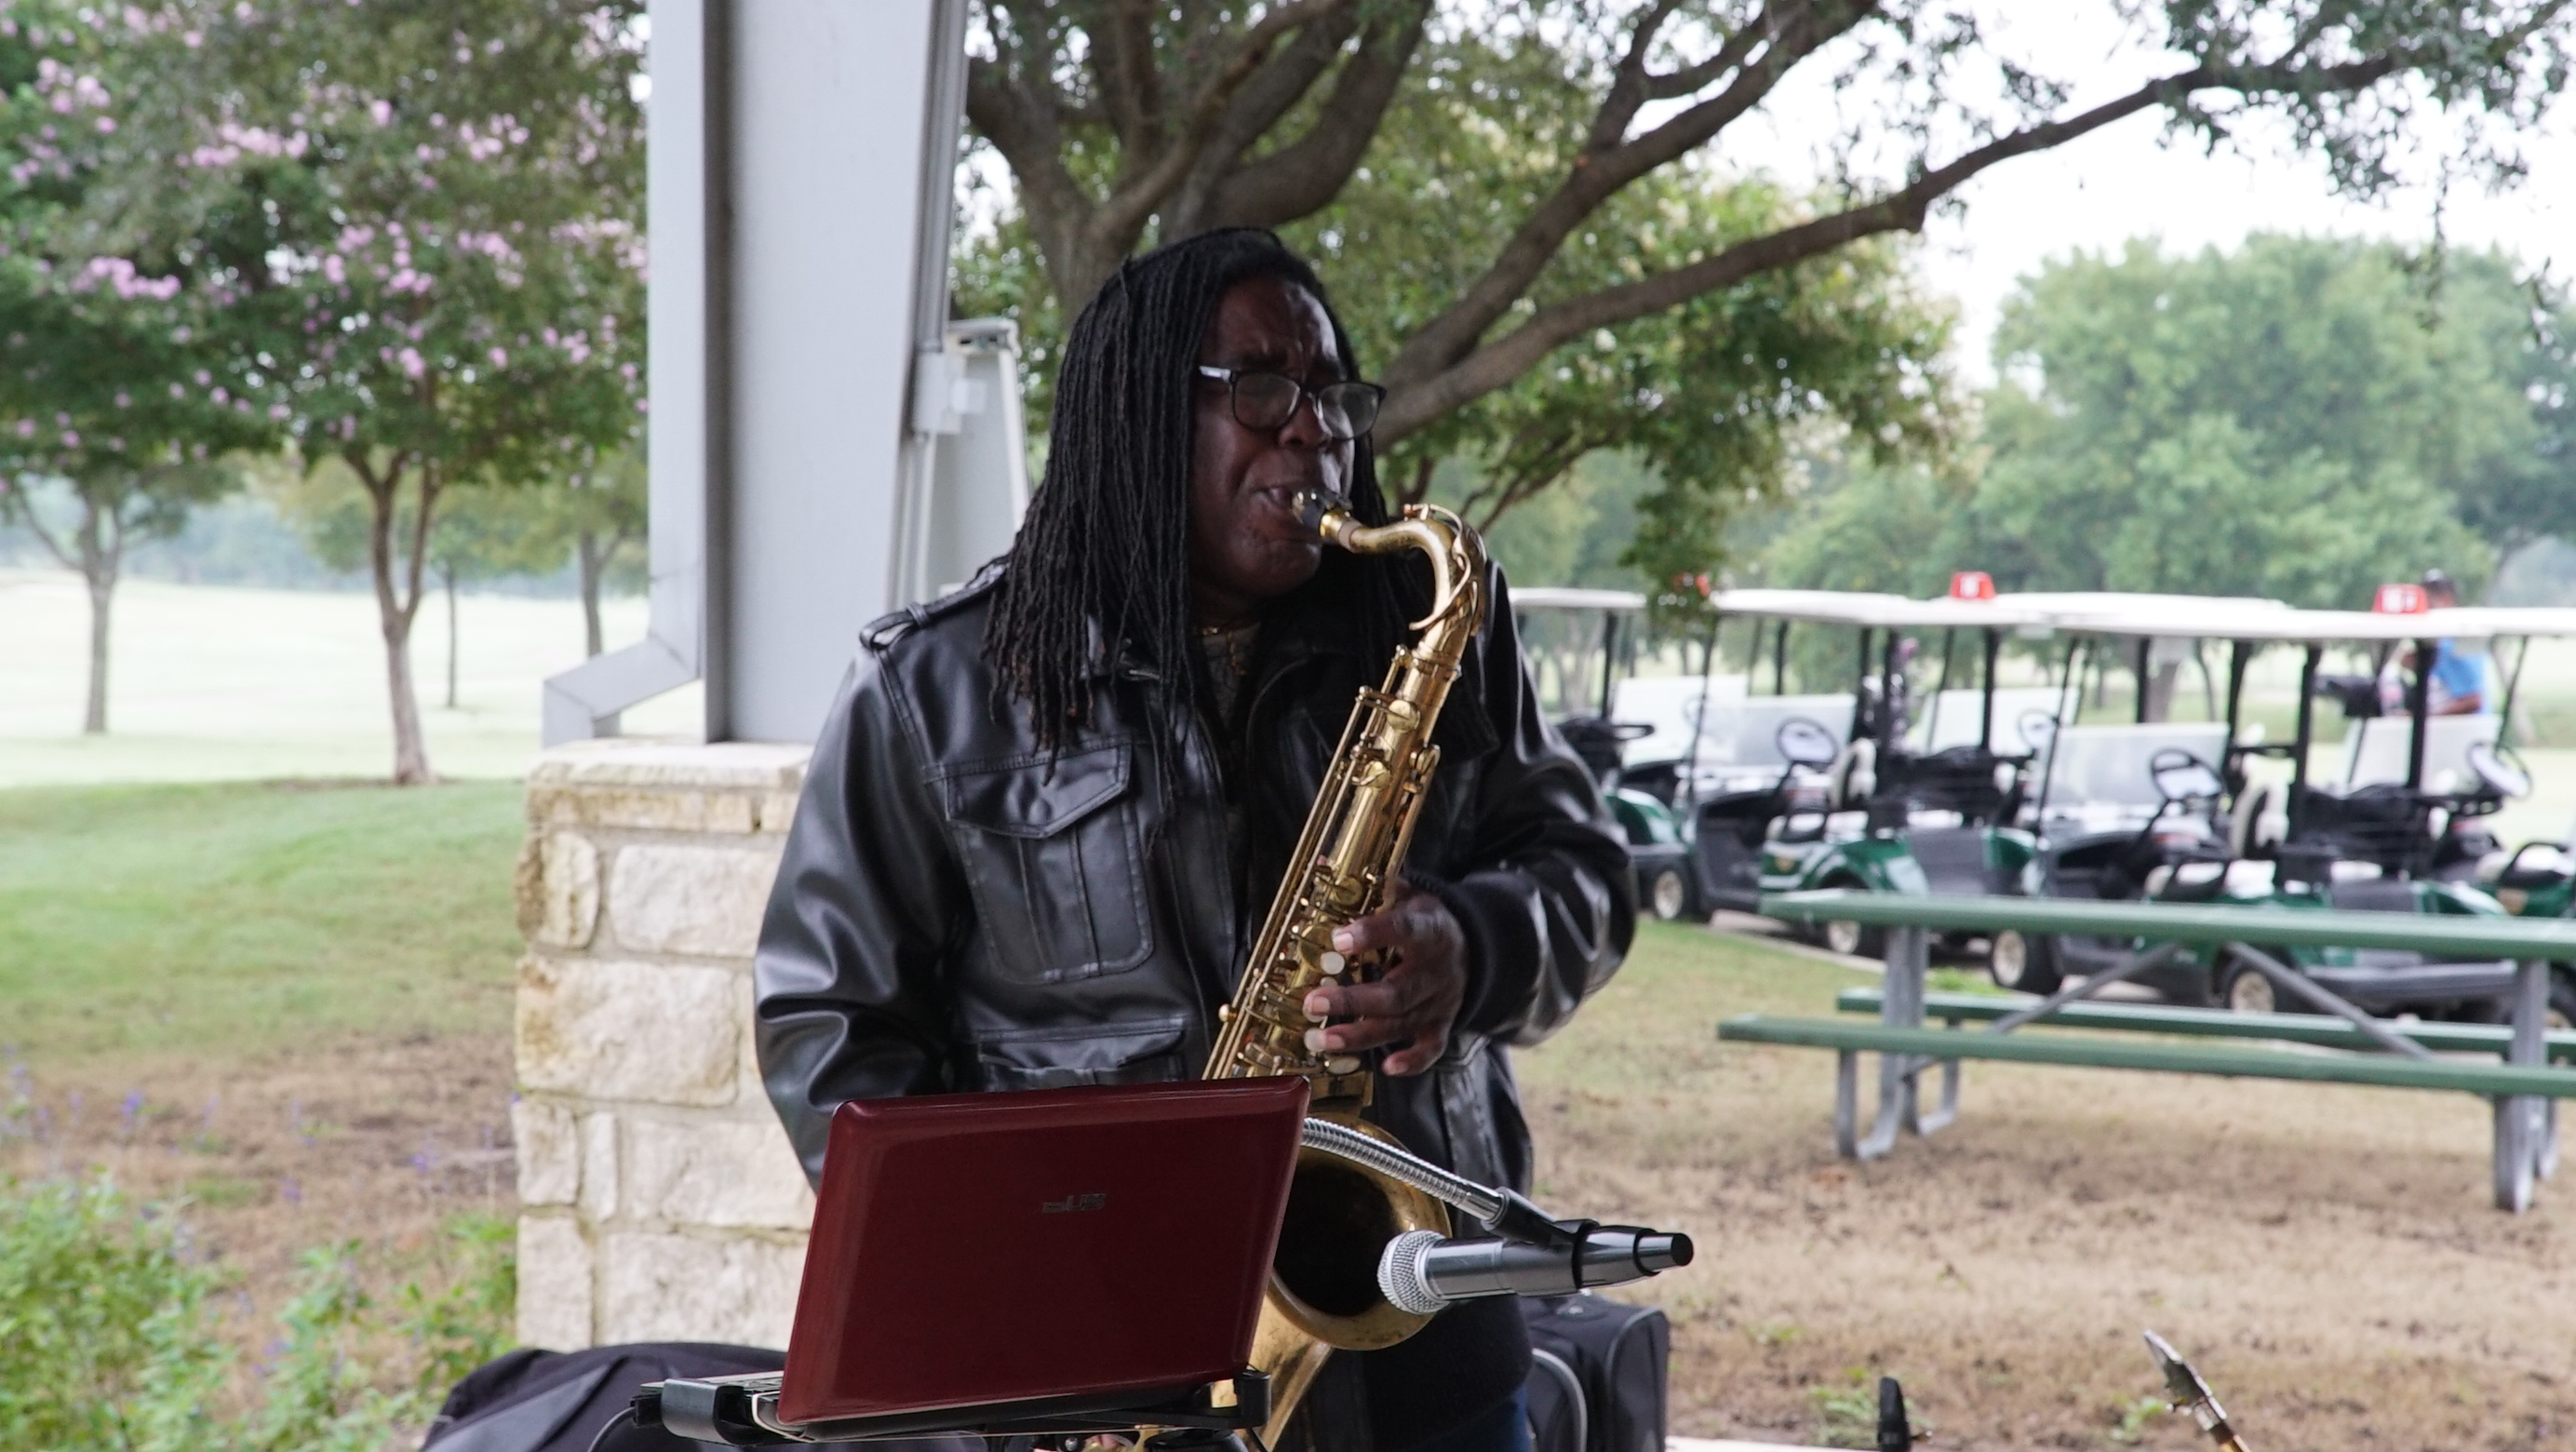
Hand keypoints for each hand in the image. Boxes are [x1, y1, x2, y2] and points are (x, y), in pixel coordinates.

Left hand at [1300, 882, 1466, 1076]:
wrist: (1473, 948)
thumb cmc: (1425, 921)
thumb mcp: (1409, 895)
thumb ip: (1372, 885)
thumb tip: (1323, 866)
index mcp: (1429, 931)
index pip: (1403, 930)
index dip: (1373, 934)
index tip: (1338, 938)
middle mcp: (1436, 970)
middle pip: (1396, 992)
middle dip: (1351, 1000)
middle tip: (1312, 1002)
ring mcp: (1439, 1002)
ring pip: (1402, 1023)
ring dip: (1359, 1035)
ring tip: (1319, 1039)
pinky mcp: (1441, 1024)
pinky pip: (1431, 1048)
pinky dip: (1412, 1061)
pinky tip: (1385, 1067)